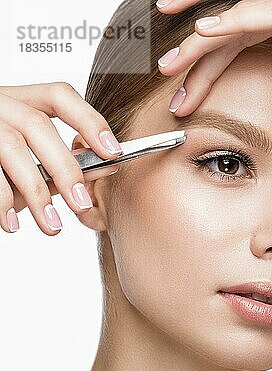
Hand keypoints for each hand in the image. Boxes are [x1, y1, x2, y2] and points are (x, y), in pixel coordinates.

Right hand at [0, 82, 122, 235]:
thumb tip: (105, 168)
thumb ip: (62, 165)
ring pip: (13, 148)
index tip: (112, 151)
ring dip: (36, 192)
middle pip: (38, 126)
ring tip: (51, 225)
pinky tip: (12, 222)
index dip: (89, 120)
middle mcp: (0, 105)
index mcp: (22, 102)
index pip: (59, 96)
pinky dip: (3, 200)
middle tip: (82, 203)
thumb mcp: (31, 164)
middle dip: (65, 168)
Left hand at [156, 0, 271, 116]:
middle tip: (164, 68)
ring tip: (172, 62)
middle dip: (195, 43)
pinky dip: (236, 22)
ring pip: (245, 14)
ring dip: (204, 38)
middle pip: (236, 18)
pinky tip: (206, 34)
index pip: (243, 29)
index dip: (207, 47)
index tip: (179, 73)